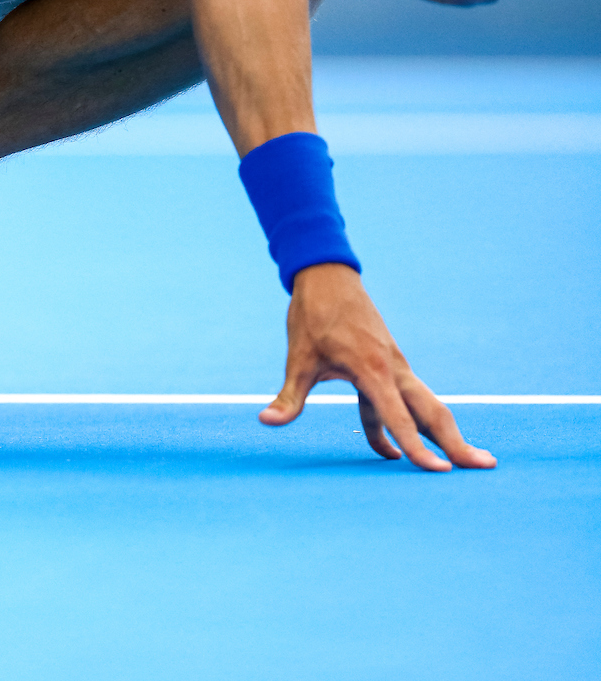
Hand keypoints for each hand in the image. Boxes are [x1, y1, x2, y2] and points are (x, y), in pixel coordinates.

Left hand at [260, 263, 496, 471]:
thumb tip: (266, 420)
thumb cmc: (313, 318)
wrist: (328, 279)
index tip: (439, 471)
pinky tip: (392, 451)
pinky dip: (408, 424)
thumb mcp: (298, 360)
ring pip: (426, 405)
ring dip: (444, 432)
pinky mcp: (389, 366)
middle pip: (432, 411)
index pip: (400, 418)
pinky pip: (403, 401)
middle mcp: (393, 369)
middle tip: (484, 467)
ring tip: (467, 460)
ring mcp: (395, 367)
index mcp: (373, 370)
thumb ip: (289, 397)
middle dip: (457, 441)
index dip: (417, 447)